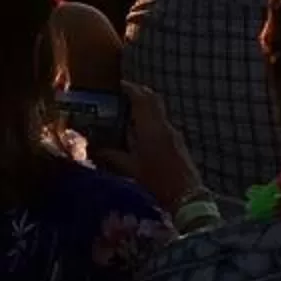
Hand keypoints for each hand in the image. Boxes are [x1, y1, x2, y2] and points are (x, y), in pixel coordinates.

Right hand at [118, 84, 202, 211]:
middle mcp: (164, 125)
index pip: (141, 98)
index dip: (128, 88)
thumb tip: (93, 148)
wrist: (187, 196)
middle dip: (136, 92)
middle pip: (152, 98)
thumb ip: (111, 155)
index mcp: (151, 128)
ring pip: (158, 108)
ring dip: (144, 104)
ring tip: (126, 110)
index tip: (115, 84)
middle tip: (120, 94)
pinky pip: (161, 120)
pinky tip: (138, 130)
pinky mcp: (177, 140)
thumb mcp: (131, 169)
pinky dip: (149, 117)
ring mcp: (173, 132)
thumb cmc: (157, 181)